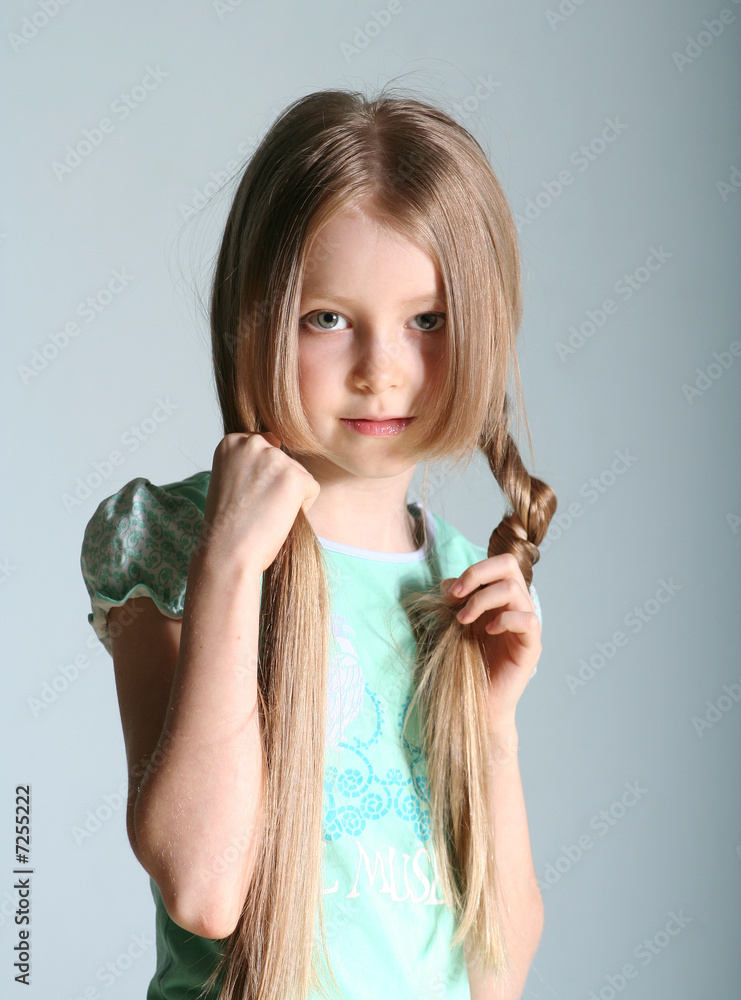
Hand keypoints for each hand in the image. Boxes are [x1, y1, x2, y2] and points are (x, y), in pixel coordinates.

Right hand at [198, 431, 320, 573]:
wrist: (227, 551)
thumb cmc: (228, 525)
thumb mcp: (230, 479)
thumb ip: (250, 462)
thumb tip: (279, 449)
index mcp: (232, 442)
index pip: (265, 449)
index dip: (260, 478)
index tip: (245, 496)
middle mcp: (253, 443)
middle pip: (283, 460)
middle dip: (276, 485)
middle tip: (255, 507)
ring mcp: (274, 458)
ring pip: (298, 475)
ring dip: (289, 496)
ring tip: (264, 513)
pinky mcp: (295, 476)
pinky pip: (312, 489)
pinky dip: (301, 508)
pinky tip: (277, 517)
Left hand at [441, 553, 540, 729]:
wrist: (477, 699)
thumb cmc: (468, 660)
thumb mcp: (456, 622)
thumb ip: (455, 600)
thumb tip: (448, 583)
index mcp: (502, 596)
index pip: (499, 563)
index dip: (474, 570)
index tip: (450, 591)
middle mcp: (517, 605)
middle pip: (509, 565)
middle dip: (478, 574)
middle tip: (457, 595)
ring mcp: (527, 624)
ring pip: (513, 589)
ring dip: (482, 600)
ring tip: (463, 620)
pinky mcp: (531, 645)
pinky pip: (528, 620)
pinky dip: (504, 620)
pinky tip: (487, 631)